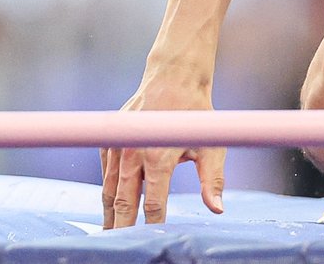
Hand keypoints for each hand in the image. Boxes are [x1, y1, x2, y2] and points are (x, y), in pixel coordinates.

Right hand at [100, 72, 225, 227]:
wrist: (173, 77)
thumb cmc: (196, 114)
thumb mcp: (211, 146)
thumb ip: (212, 180)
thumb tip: (217, 209)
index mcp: (158, 158)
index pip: (153, 205)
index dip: (153, 226)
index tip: (153, 241)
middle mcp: (133, 154)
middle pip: (123, 203)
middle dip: (121, 228)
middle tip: (116, 247)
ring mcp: (118, 146)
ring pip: (109, 189)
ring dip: (109, 213)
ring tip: (109, 234)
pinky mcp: (110, 140)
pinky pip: (106, 172)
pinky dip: (107, 190)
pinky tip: (111, 205)